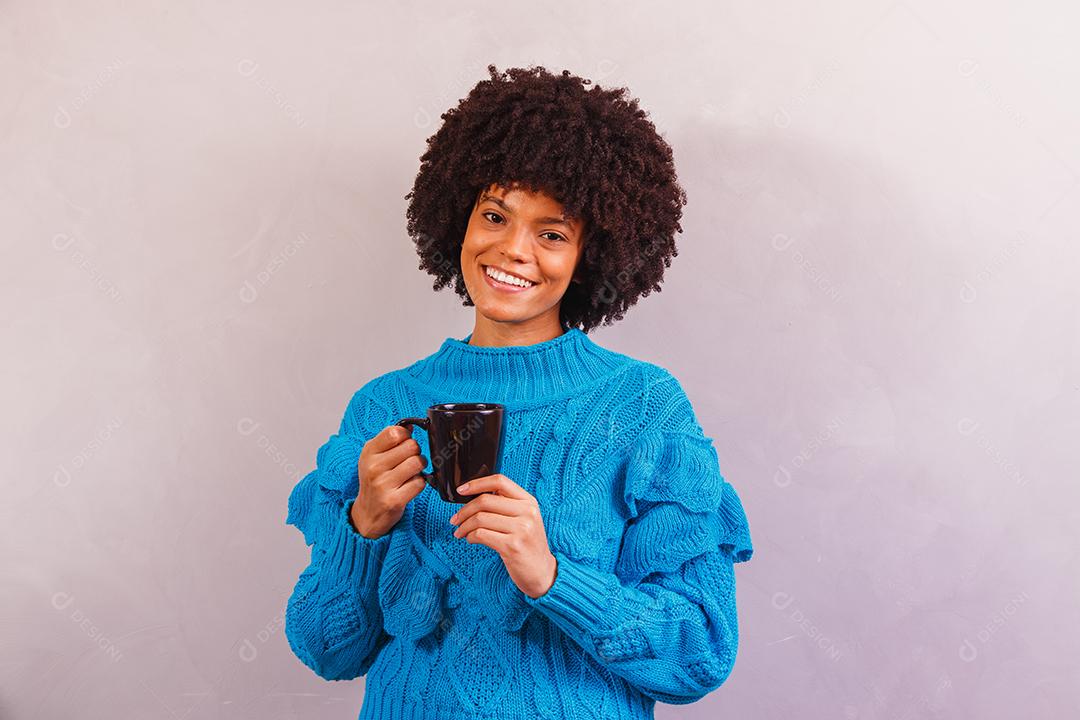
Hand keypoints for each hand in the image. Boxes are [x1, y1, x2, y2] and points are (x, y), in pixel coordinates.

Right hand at [350, 425, 428, 538]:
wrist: (367, 513)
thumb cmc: (374, 481)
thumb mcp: (374, 457)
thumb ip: (390, 440)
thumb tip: (411, 426)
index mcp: (368, 452)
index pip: (395, 432)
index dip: (406, 435)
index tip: (404, 443)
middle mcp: (373, 467)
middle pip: (411, 446)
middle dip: (415, 452)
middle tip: (409, 460)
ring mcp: (383, 484)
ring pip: (417, 462)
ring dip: (420, 467)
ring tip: (411, 472)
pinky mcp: (394, 500)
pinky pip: (420, 483)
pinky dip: (419, 483)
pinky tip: (409, 486)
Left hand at [448, 474, 557, 598]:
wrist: (543, 572)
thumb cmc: (528, 545)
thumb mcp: (525, 519)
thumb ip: (506, 506)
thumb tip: (474, 497)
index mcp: (529, 502)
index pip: (500, 481)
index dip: (476, 483)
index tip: (461, 490)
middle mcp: (527, 512)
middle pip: (485, 500)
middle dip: (464, 510)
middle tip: (455, 519)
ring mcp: (522, 529)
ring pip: (480, 518)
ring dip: (464, 526)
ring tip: (460, 532)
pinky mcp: (512, 546)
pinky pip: (481, 535)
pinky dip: (470, 536)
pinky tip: (470, 539)